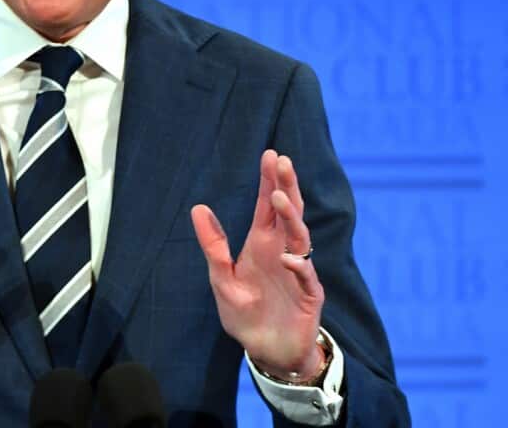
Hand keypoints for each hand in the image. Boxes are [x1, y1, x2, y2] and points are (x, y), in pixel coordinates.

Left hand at [191, 149, 325, 378]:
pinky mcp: (309, 296)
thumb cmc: (245, 314)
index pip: (268, 207)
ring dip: (291, 218)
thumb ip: (213, 246)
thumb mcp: (221, 279)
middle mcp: (282, 251)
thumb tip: (198, 208)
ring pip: (300, 237)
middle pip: (289, 213)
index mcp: (261, 244)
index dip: (270, 181)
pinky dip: (299, 266)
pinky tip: (288, 258)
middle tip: (283, 161)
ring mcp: (298, 271)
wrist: (266, 352)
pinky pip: (307, 277)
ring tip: (281, 198)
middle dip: (287, 186)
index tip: (271, 155)